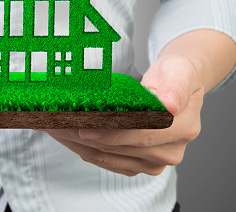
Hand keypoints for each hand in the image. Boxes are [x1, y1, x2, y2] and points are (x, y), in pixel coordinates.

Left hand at [34, 54, 202, 176]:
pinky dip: (82, 148)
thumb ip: (175, 86)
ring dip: (77, 142)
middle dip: (84, 134)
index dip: (112, 132)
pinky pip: (105, 160)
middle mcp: (170, 151)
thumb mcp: (179, 70)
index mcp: (182, 128)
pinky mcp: (137, 165)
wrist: (178, 84)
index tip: (83, 126)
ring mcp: (154, 162)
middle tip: (56, 122)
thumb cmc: (175, 75)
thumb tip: (169, 105)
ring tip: (53, 126)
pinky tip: (64, 135)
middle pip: (120, 147)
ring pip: (107, 156)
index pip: (142, 134)